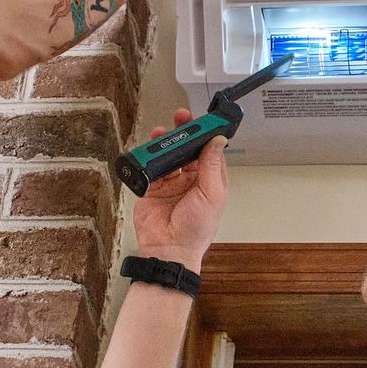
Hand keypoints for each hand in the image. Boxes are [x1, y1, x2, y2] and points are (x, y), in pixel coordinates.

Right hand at [131, 107, 228, 267]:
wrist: (169, 250)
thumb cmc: (196, 230)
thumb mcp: (211, 194)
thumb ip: (212, 166)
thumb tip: (217, 141)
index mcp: (210, 181)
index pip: (209, 151)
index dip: (206, 134)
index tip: (204, 120)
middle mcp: (191, 181)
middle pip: (187, 149)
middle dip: (184, 133)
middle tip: (181, 117)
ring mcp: (171, 184)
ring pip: (168, 156)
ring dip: (165, 143)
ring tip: (161, 132)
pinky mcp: (153, 188)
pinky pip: (150, 168)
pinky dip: (149, 158)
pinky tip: (150, 152)